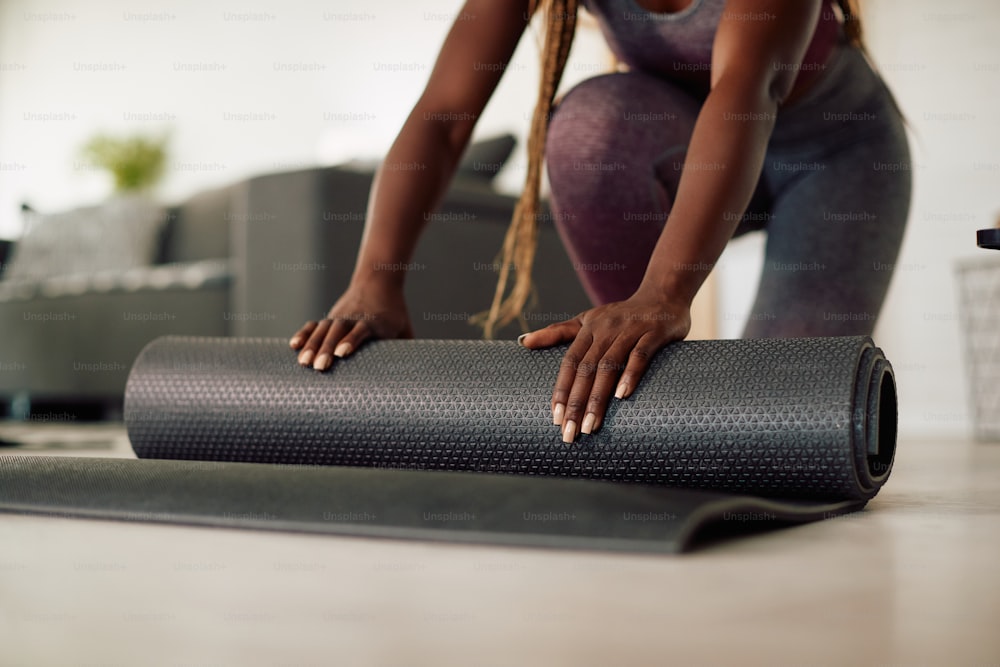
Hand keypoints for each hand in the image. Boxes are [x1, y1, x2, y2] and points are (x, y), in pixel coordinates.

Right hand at [289, 280, 412, 370]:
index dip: (351, 341)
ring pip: (323, 330)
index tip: (342, 353)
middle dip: (327, 349)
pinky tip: (293, 346)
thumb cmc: (394, 312)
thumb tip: (416, 374)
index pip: (360, 331)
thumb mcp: (404, 327)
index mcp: (373, 321)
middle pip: (338, 332)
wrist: (379, 280)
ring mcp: (340, 316)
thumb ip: (407, 347)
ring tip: (303, 363)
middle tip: (320, 368)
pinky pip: (314, 325)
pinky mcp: (330, 317)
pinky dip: (304, 334)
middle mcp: (354, 317)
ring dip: (312, 346)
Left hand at [520, 289, 691, 442]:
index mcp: (589, 329)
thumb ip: (558, 332)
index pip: (570, 363)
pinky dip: (630, 374)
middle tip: (569, 433)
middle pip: (586, 369)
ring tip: (590, 426)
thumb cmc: (621, 314)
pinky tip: (622, 397)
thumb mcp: (587, 319)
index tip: (555, 418)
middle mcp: (607, 329)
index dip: (561, 389)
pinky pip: (640, 355)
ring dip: (598, 398)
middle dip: (576, 403)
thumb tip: (523, 342)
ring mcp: (630, 330)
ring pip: (609, 366)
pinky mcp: (654, 333)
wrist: (664, 295)